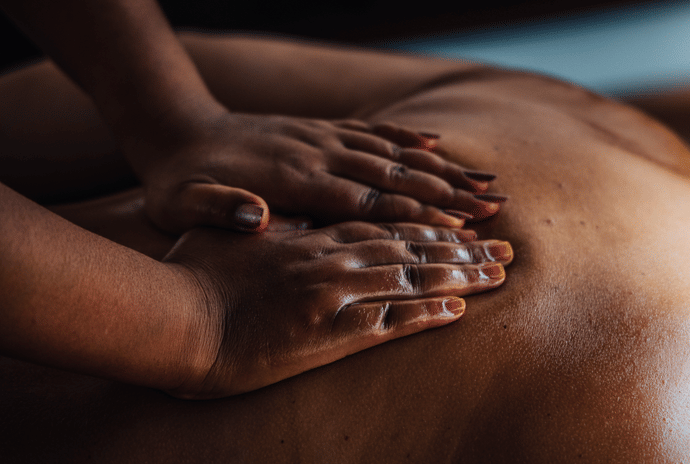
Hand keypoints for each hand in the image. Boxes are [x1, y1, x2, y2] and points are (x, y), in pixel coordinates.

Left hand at [131, 112, 504, 233]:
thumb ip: (220, 210)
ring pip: (393, 153)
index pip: (367, 198)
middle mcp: (318, 154)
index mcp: (293, 179)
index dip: (414, 210)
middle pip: (394, 174)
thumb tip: (256, 216)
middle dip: (447, 192)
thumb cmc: (179, 181)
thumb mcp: (183, 204)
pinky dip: (406, 139)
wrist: (174, 130)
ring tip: (484, 181)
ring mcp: (322, 138)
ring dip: (440, 168)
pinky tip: (436, 145)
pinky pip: (371, 132)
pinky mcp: (319, 131)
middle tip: (494, 208)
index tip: (458, 223)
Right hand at [162, 221, 512, 397]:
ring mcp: (332, 297)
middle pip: (411, 250)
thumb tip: (300, 221)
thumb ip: (273, 226)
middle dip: (462, 249)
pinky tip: (457, 312)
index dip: (429, 224)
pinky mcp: (326, 337)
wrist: (172, 320)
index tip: (463, 224)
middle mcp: (331, 261)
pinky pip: (388, 324)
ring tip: (497, 276)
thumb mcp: (232, 233)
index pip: (384, 225)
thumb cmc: (192, 275)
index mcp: (311, 237)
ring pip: (410, 281)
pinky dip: (425, 316)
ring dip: (459, 277)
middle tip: (504, 249)